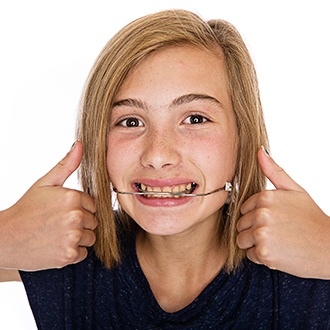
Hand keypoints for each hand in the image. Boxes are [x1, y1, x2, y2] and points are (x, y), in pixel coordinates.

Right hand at [0, 141, 96, 270]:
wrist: (5, 238)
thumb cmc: (26, 209)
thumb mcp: (45, 183)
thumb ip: (66, 165)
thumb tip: (80, 144)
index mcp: (73, 197)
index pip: (92, 204)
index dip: (79, 208)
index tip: (62, 211)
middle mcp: (76, 216)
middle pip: (93, 221)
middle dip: (80, 222)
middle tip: (58, 223)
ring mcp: (73, 237)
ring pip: (91, 237)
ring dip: (78, 237)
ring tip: (58, 234)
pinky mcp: (69, 255)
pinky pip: (83, 252)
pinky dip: (72, 251)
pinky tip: (57, 245)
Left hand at [236, 147, 329, 278]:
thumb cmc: (312, 219)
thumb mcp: (295, 190)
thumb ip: (274, 171)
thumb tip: (259, 150)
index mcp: (265, 196)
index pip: (243, 209)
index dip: (256, 216)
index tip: (274, 220)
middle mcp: (261, 213)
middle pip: (240, 224)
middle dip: (254, 230)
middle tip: (277, 232)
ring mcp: (261, 232)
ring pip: (241, 240)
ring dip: (255, 244)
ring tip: (277, 242)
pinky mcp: (264, 252)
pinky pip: (249, 255)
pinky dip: (262, 257)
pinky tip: (279, 252)